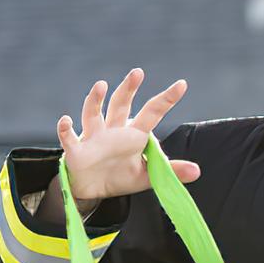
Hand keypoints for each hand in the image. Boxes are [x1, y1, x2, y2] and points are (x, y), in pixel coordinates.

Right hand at [57, 68, 199, 201]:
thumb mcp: (148, 176)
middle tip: (138, 73)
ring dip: (95, 100)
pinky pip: (69, 137)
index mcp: (134, 135)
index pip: (153, 112)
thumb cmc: (120, 176)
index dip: (167, 99)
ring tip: (101, 85)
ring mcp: (94, 137)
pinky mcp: (77, 150)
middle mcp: (114, 130)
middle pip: (121, 104)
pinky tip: (66, 120)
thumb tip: (198, 171)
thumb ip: (170, 171)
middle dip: (128, 89)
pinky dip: (65, 129)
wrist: (93, 190)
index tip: (182, 84)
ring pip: (94, 114)